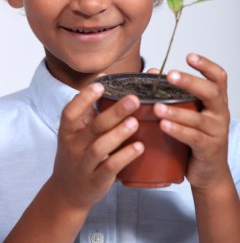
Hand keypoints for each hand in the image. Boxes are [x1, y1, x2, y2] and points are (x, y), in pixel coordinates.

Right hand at [50, 83, 143, 209]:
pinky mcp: (96, 181)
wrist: (67, 192)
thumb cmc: (77, 154)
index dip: (84, 98)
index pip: (70, 112)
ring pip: (100, 148)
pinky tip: (139, 147)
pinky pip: (110, 168)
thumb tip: (103, 79)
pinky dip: (124, 157)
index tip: (101, 85)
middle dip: (114, 113)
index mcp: (68, 131)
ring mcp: (84, 165)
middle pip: (93, 127)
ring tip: (135, 123)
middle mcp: (73, 147)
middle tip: (133, 100)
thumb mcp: (76, 133)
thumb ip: (88, 110)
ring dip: (118, 134)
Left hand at [154, 54, 230, 189]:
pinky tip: (163, 125)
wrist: (210, 172)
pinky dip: (177, 130)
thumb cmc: (197, 137)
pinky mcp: (209, 148)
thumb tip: (151, 73)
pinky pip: (193, 137)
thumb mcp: (189, 113)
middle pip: (211, 92)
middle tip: (170, 75)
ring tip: (157, 106)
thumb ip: (173, 94)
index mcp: (216, 101)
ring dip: (175, 110)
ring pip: (198, 118)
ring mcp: (216, 132)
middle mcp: (220, 113)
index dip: (206, 65)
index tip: (189, 56)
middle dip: (190, 82)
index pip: (219, 77)